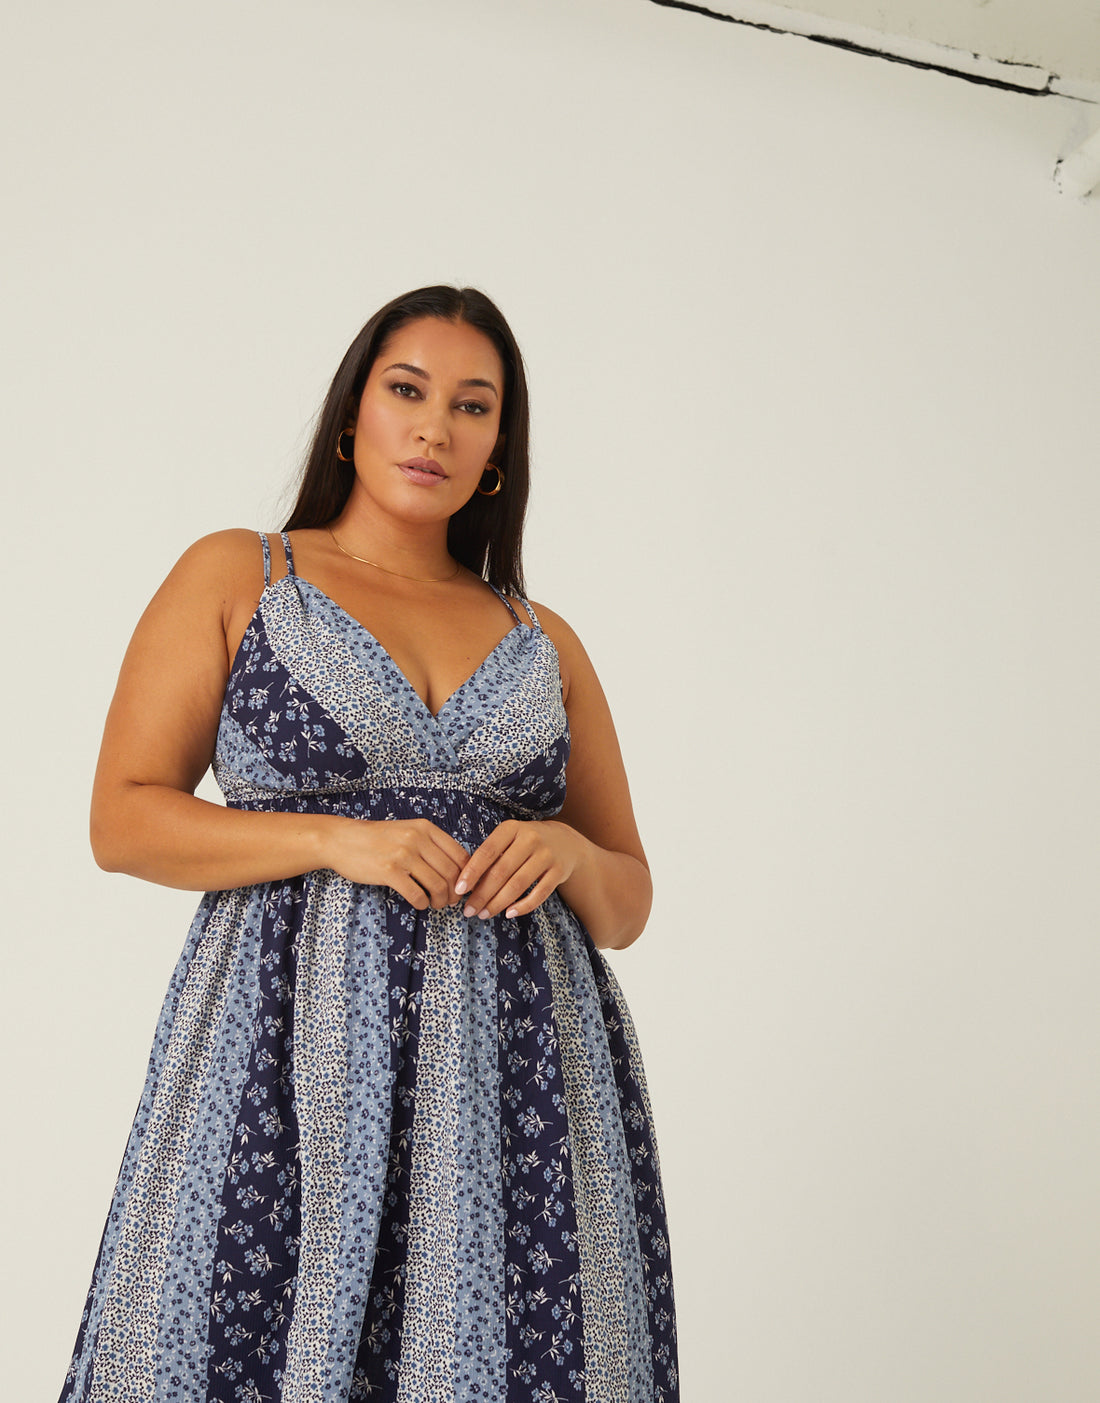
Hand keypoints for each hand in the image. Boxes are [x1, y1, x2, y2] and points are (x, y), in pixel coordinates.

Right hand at [327, 817, 468, 909]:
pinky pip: (417, 894)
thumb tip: (456, 869)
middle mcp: (417, 839)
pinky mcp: (389, 871)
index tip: (463, 887)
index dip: (466, 875)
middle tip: (451, 901)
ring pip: (438, 885)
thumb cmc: (376, 839)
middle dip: (455, 892)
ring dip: (441, 901)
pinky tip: (420, 904)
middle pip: (451, 872)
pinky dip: (423, 904)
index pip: (460, 854)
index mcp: (425, 828)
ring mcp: (403, 855)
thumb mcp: (407, 831)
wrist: (342, 839)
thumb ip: (430, 844)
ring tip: (437, 904)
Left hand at [454, 820, 585, 920]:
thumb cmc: (526, 843)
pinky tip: (509, 913)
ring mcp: (547, 855)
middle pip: (501, 872)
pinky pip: (539, 894)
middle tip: (469, 910)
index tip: (459, 889)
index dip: (472, 872)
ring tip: (484, 914)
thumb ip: (491, 856)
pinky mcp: (559, 871)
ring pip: (518, 884)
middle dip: (482, 894)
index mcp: (512, 828)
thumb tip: (466, 884)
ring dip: (498, 903)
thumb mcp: (509, 838)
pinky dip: (523, 906)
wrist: (565, 842)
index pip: (487, 851)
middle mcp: (530, 839)